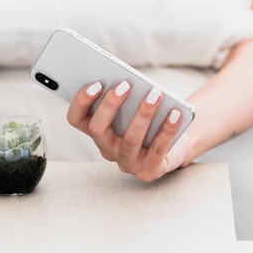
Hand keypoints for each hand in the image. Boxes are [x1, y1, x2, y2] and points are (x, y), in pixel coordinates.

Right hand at [67, 80, 193, 181]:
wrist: (176, 144)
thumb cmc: (150, 119)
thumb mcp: (134, 106)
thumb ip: (126, 96)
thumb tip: (127, 80)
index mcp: (98, 130)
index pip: (76, 119)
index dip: (81, 101)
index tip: (97, 83)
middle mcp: (107, 149)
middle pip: (97, 129)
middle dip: (110, 104)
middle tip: (126, 85)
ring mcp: (127, 163)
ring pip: (129, 140)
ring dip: (143, 115)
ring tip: (155, 95)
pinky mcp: (148, 171)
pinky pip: (157, 150)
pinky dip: (167, 130)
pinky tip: (175, 113)